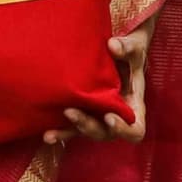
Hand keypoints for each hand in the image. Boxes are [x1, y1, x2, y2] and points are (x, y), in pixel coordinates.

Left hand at [43, 15, 154, 144]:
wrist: (113, 51)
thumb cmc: (128, 52)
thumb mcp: (133, 47)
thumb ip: (126, 47)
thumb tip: (113, 46)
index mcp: (132, 106)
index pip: (134, 129)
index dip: (124, 129)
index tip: (109, 117)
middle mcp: (114, 115)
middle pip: (104, 133)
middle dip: (88, 126)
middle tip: (71, 112)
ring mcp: (96, 115)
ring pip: (84, 132)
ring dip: (68, 133)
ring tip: (50, 134)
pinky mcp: (81, 111)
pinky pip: (70, 127)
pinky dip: (59, 132)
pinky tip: (46, 135)